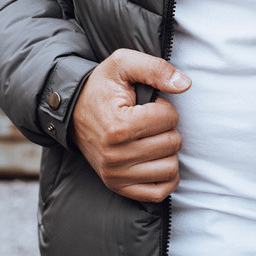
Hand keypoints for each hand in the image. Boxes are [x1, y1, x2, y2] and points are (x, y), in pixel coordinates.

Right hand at [68, 47, 190, 201]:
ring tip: (150, 138)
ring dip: (167, 150)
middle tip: (147, 122)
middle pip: (172, 143)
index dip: (164, 106)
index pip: (169, 117)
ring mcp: (116, 174)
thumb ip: (155, 68)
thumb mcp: (123, 63)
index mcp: (119, 126)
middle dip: (166, 128)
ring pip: (171, 167)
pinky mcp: (118, 186)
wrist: (72, 110)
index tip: (146, 105)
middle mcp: (115, 155)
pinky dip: (166, 177)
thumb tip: (184, 83)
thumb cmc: (101, 86)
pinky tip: (157, 159)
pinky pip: (159, 192)